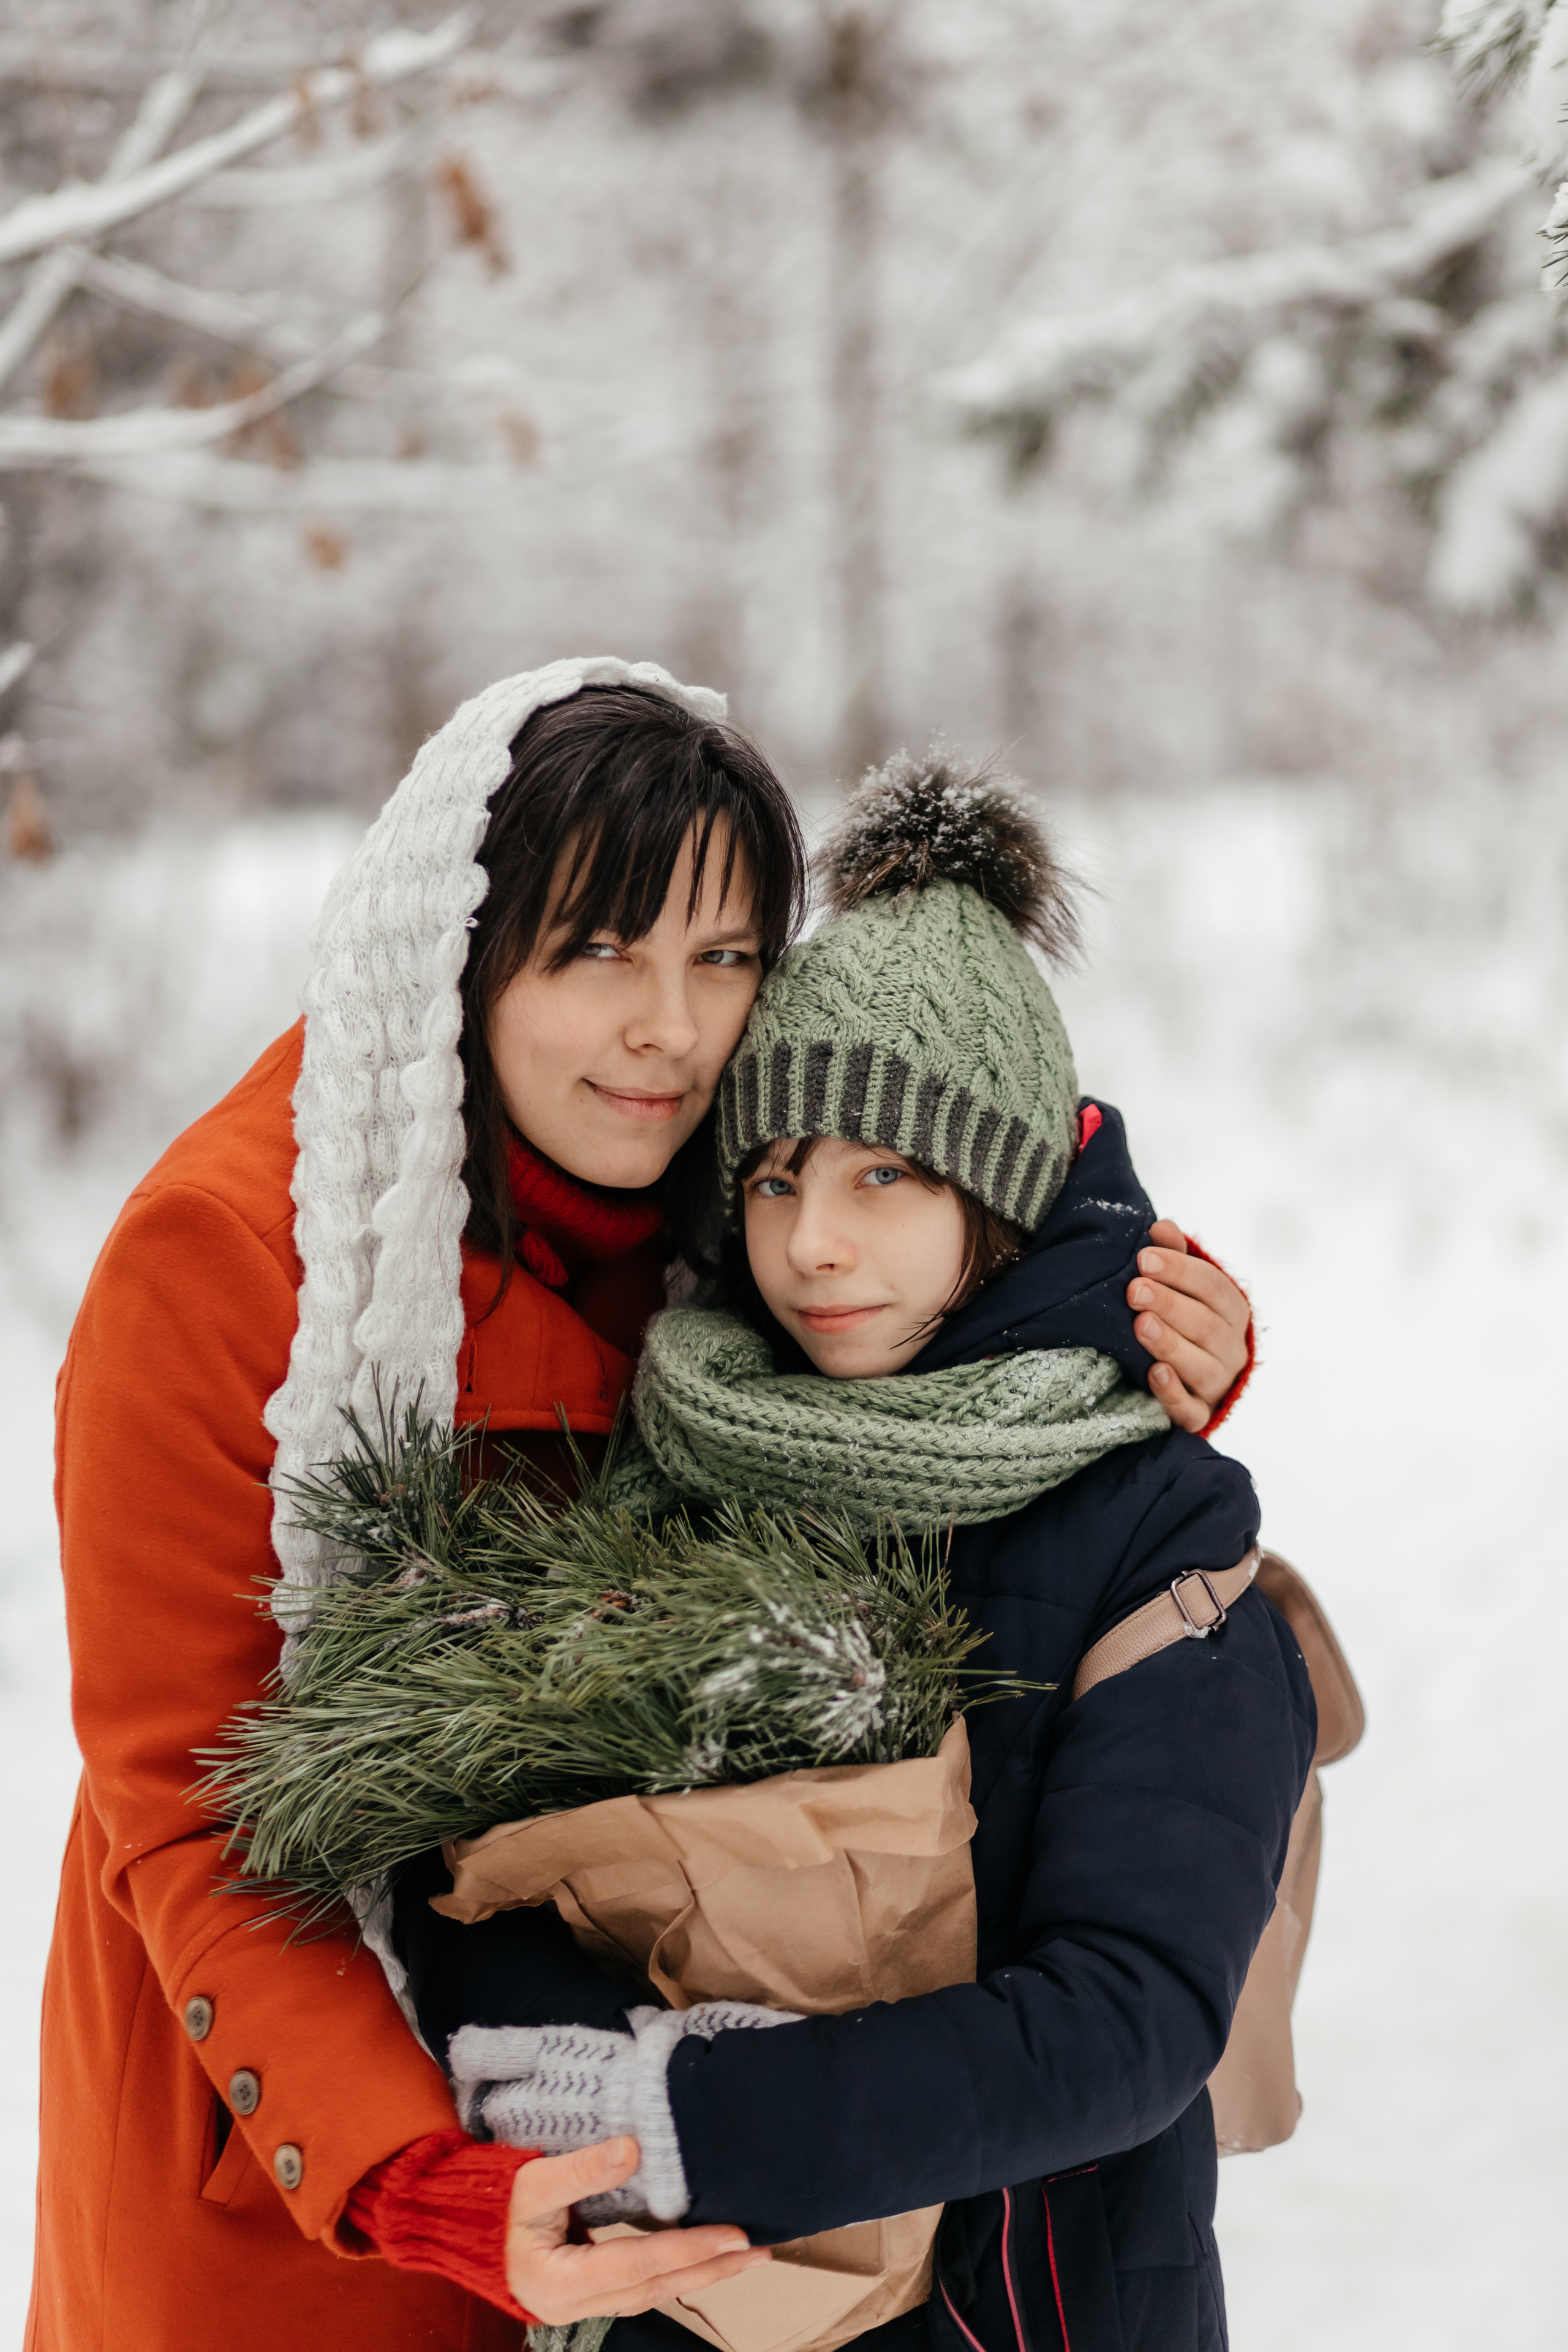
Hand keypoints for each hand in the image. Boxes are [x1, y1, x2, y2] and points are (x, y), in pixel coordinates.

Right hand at [506, 2138, 770, 2323]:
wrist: (460, 2229)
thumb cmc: (491, 2205)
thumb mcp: (531, 2181)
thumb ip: (582, 2168)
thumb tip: (633, 2149)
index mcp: (558, 2283)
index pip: (638, 2265)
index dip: (690, 2249)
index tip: (736, 2235)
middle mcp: (574, 2306)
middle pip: (655, 2287)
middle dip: (710, 2269)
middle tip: (758, 2250)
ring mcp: (582, 2306)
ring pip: (653, 2293)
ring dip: (700, 2274)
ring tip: (744, 2257)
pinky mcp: (588, 2294)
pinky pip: (642, 2287)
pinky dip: (676, 2272)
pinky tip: (703, 2260)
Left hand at [1128, 1220, 1250, 1432]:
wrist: (1192, 1377)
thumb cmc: (1183, 1317)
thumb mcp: (1181, 1286)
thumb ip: (1173, 1256)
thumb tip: (1162, 1228)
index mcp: (1231, 1310)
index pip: (1212, 1287)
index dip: (1179, 1270)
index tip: (1144, 1258)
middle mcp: (1231, 1348)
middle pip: (1205, 1325)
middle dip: (1169, 1305)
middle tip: (1134, 1291)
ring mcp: (1217, 1383)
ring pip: (1201, 1366)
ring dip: (1170, 1344)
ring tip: (1141, 1325)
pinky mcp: (1198, 1414)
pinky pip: (1191, 1410)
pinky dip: (1173, 1393)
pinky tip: (1154, 1374)